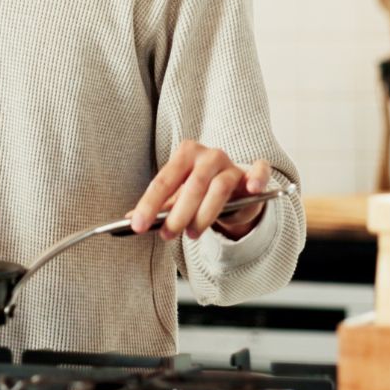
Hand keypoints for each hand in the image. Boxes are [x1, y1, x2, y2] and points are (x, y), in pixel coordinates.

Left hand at [129, 141, 271, 240]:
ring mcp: (232, 164)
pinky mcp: (253, 175)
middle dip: (177, 213)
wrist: (235, 191)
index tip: (136, 225)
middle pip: (192, 184)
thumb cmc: (201, 192)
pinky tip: (252, 189)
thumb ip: (159, 206)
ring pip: (219, 188)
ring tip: (191, 234)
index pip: (164, 180)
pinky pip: (259, 172)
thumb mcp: (178, 197)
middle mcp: (209, 155)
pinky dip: (256, 179)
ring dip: (204, 214)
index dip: (149, 204)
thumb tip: (130, 218)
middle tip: (166, 235)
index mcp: (185, 154)